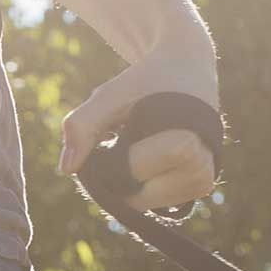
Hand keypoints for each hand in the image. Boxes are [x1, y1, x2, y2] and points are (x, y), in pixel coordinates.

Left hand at [57, 31, 223, 213]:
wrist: (185, 66)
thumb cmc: (145, 80)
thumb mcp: (110, 95)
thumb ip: (83, 125)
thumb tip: (67, 169)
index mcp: (187, 141)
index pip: (134, 170)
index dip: (115, 155)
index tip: (118, 130)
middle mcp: (204, 166)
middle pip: (139, 196)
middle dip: (119, 174)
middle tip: (124, 138)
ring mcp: (204, 180)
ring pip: (146, 204)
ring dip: (130, 182)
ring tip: (139, 145)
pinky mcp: (199, 187)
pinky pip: (156, 203)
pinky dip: (142, 186)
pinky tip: (145, 159)